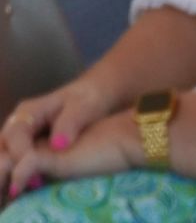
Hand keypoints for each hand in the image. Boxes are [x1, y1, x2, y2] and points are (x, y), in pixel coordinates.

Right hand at [0, 79, 123, 198]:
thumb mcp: (84, 107)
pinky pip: (13, 161)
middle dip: (5, 168)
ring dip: (7, 174)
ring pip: (4, 155)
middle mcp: (18, 123)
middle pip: (2, 148)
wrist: (92, 97)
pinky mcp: (25, 146)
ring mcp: (19, 136)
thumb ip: (71, 123)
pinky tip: (26, 190)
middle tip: (17, 191)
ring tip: (19, 193)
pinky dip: (15, 174)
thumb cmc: (88, 99)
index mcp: (30, 111)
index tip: (33, 173)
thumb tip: (58, 145)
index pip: (15, 135)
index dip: (21, 155)